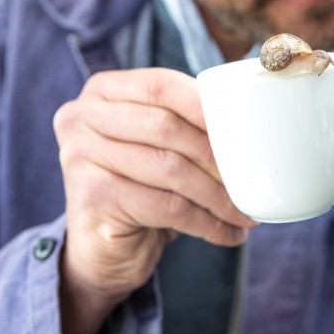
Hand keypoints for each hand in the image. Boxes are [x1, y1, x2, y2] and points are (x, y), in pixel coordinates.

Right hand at [54, 68, 253, 333]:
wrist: (99, 248)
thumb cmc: (138, 185)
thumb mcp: (154, 144)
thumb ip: (182, 121)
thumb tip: (250, 120)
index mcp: (100, 91)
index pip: (161, 84)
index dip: (205, 103)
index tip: (244, 127)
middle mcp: (81, 118)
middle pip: (166, 127)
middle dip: (217, 153)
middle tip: (252, 175)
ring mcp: (80, 158)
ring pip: (171, 170)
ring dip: (218, 195)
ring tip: (245, 211)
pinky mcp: (92, 198)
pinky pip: (166, 207)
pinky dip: (206, 222)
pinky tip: (228, 233)